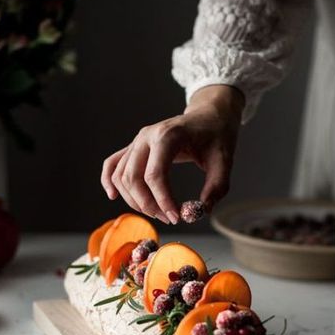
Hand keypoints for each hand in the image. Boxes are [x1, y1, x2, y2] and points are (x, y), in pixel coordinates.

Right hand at [100, 85, 243, 223]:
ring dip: (134, 200)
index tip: (177, 217)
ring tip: (157, 212)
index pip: (155, 174)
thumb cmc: (216, 136)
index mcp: (168, 135)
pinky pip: (113, 165)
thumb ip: (215, 188)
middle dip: (148, 204)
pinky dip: (109, 181)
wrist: (209, 116)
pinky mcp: (134, 148)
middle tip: (168, 218)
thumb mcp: (224, 161)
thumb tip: (199, 212)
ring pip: (122, 176)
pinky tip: (113, 196)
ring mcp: (137, 141)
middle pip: (133, 178)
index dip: (163, 201)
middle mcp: (147, 136)